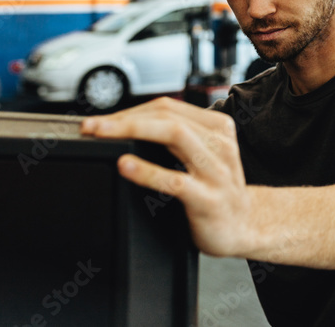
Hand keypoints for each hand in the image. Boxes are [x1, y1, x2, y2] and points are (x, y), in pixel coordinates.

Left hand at [80, 97, 250, 256]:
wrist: (244, 227)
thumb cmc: (217, 191)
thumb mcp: (205, 156)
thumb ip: (179, 138)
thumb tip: (129, 125)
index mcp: (218, 128)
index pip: (168, 107)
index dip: (130, 109)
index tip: (101, 120)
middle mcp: (220, 143)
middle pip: (168, 117)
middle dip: (124, 118)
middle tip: (90, 125)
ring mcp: (216, 171)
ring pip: (174, 135)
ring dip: (131, 132)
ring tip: (101, 136)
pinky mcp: (208, 199)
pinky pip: (175, 180)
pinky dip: (147, 171)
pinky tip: (125, 166)